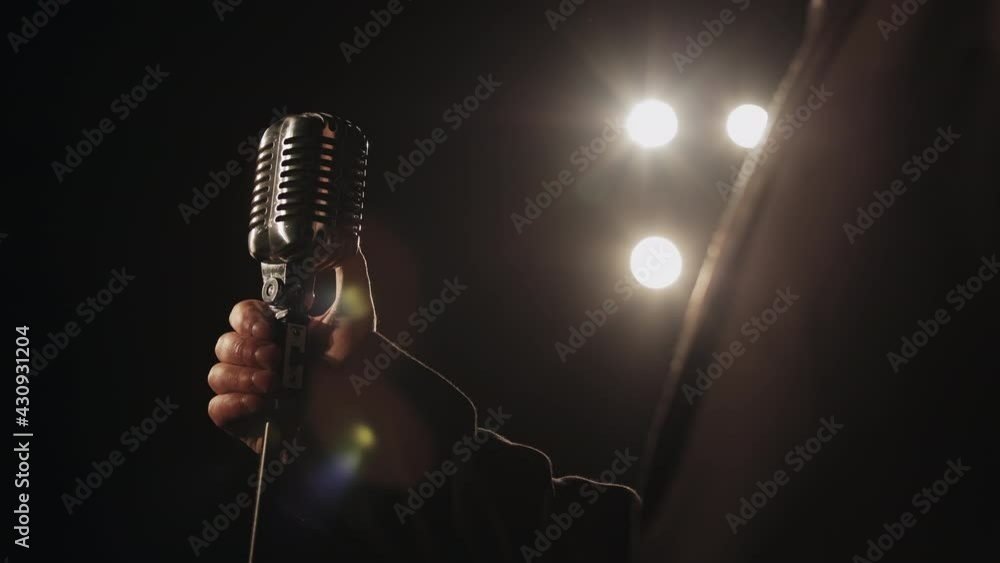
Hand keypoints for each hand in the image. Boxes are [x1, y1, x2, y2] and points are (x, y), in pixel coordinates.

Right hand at [207, 250, 375, 453]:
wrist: (367, 427)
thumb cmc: (363, 374)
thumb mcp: (360, 316)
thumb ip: (349, 272)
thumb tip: (337, 237)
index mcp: (284, 335)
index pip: (244, 315)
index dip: (247, 317)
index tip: (268, 326)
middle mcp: (266, 362)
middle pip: (225, 342)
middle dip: (246, 348)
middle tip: (275, 359)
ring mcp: (254, 394)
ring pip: (217, 373)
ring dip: (242, 375)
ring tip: (275, 385)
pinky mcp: (248, 425)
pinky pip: (216, 408)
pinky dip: (234, 403)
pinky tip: (263, 405)